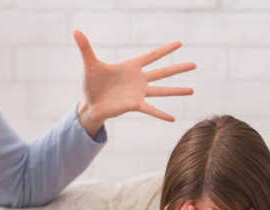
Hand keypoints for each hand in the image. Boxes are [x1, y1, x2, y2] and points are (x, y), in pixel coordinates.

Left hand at [73, 31, 195, 136]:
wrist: (90, 103)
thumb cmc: (91, 83)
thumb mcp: (90, 64)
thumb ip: (85, 48)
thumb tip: (75, 31)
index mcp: (131, 66)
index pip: (152, 55)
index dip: (165, 49)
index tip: (179, 43)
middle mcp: (139, 79)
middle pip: (162, 72)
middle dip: (178, 68)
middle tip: (194, 64)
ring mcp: (139, 93)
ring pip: (162, 90)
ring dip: (177, 90)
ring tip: (192, 90)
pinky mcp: (135, 105)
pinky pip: (151, 109)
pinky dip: (161, 114)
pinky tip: (173, 119)